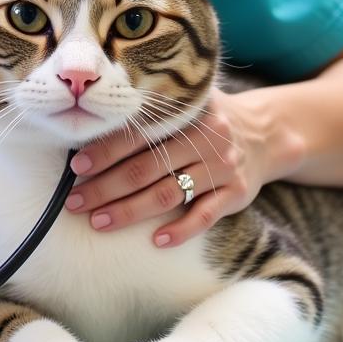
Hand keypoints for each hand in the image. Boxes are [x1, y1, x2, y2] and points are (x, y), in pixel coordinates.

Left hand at [64, 88, 276, 247]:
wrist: (266, 133)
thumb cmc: (208, 118)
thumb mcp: (189, 101)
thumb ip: (152, 107)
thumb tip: (93, 118)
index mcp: (188, 111)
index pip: (139, 133)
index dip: (106, 150)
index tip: (78, 165)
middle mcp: (206, 138)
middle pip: (147, 168)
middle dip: (106, 187)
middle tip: (75, 201)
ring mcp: (223, 167)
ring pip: (169, 194)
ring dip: (130, 211)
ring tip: (99, 221)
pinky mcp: (237, 194)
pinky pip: (206, 216)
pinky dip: (181, 229)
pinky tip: (156, 241)